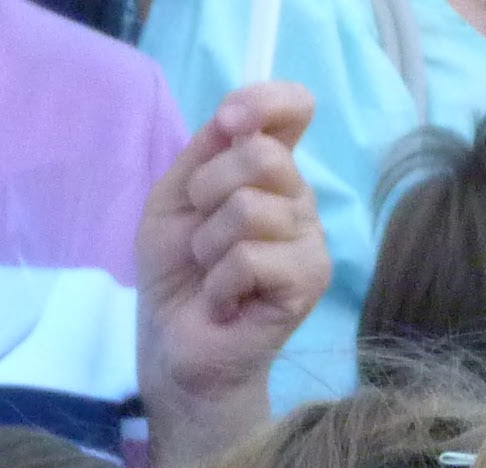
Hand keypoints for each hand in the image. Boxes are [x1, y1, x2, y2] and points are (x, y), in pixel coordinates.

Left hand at [135, 84, 325, 467]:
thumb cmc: (176, 274)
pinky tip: (225, 302)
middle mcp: (298, 200)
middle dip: (209, 191)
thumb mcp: (175, 198)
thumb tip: (236, 117)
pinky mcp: (311, 280)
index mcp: (270, 172)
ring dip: (210, 246)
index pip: (292, 108)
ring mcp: (310, 241)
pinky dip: (221, 282)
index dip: (262, 102)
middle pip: (263, 155)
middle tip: (199, 236)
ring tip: (212, 275)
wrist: (176, 347)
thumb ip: (205, 151)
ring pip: (252, 209)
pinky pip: (254, 256)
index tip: (226, 125)